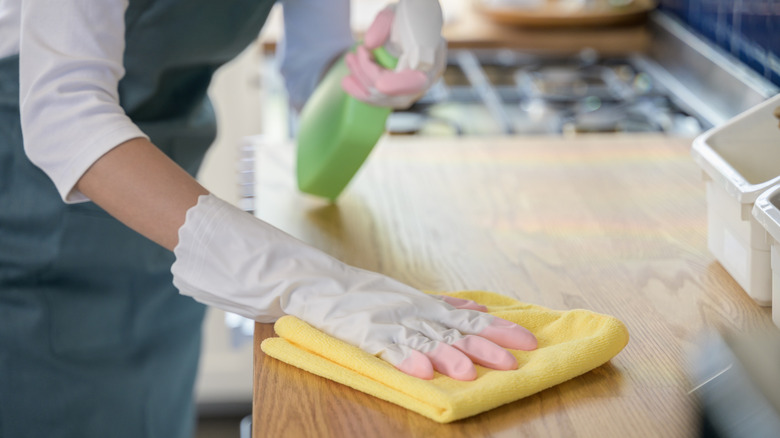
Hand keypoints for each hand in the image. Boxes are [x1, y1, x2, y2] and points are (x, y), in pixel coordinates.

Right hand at [172, 195, 535, 380]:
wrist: (288, 271)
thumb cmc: (336, 290)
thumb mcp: (387, 295)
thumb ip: (422, 304)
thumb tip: (462, 308)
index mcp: (408, 298)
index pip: (459, 312)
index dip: (493, 326)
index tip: (526, 337)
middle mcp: (399, 304)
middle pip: (449, 324)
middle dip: (487, 343)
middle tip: (520, 358)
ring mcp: (375, 315)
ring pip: (421, 335)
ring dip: (451, 354)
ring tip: (477, 372)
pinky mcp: (350, 326)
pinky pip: (382, 345)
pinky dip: (405, 358)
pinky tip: (425, 373)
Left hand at [341, 2, 446, 109]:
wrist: (411, 21)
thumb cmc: (405, 14)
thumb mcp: (394, 13)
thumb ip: (383, 24)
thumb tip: (369, 44)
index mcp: (433, 58)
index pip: (416, 81)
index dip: (396, 84)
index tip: (378, 82)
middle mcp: (427, 78)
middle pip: (395, 91)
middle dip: (367, 75)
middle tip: (354, 53)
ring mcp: (413, 89)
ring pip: (384, 98)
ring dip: (361, 81)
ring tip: (349, 60)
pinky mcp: (400, 93)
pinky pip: (381, 100)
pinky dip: (362, 92)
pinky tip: (347, 82)